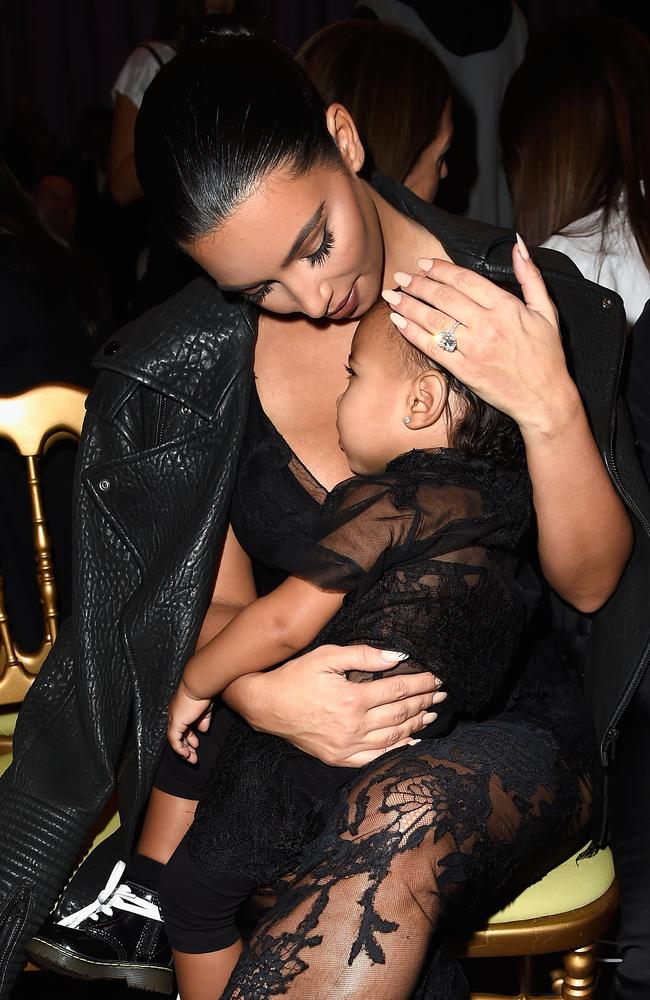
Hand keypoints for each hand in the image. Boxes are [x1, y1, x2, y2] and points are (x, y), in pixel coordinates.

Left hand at [167, 679, 212, 763]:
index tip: (196, 745)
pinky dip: (180, 749)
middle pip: (178, 735)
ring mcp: (174, 719)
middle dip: (186, 747)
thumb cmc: (203, 692)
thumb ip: (204, 720)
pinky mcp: (175, 723)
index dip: (189, 738)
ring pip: (175, 740)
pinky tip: (186, 755)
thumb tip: (203, 730)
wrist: (199, 684)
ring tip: (192, 759)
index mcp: (181, 710)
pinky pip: (174, 741)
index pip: (183, 727)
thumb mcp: (205, 709)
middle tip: (194, 757)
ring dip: (184, 751)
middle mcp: (175, 714)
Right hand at [223, 644, 445, 767]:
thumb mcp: (326, 656)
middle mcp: (353, 726)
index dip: (420, 684)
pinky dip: (396, 750)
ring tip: (432, 715)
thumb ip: (363, 656)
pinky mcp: (338, 758)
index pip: (397, 690)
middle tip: (441, 695)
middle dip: (424, 702)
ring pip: (391, 736)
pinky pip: (375, 757)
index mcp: (352, 698)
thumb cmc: (295, 676)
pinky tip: (410, 742)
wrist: (265, 706)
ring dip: (416, 725)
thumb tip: (397, 657)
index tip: (436, 678)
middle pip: (399, 714)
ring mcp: (346, 746)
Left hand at [383, 239, 580, 436]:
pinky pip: (432, 347)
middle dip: (418, 284)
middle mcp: (487, 325)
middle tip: (401, 277)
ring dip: (409, 305)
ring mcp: (473, 349)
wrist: (543, 398)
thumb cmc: (546, 355)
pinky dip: (412, 332)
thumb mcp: (546, 310)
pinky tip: (398, 321)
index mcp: (506, 307)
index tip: (423, 264)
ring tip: (392, 295)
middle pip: (444, 297)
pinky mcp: (463, 370)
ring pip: (433, 320)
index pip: (465, 280)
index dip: (440, 269)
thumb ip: (531, 275)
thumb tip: (517, 244)